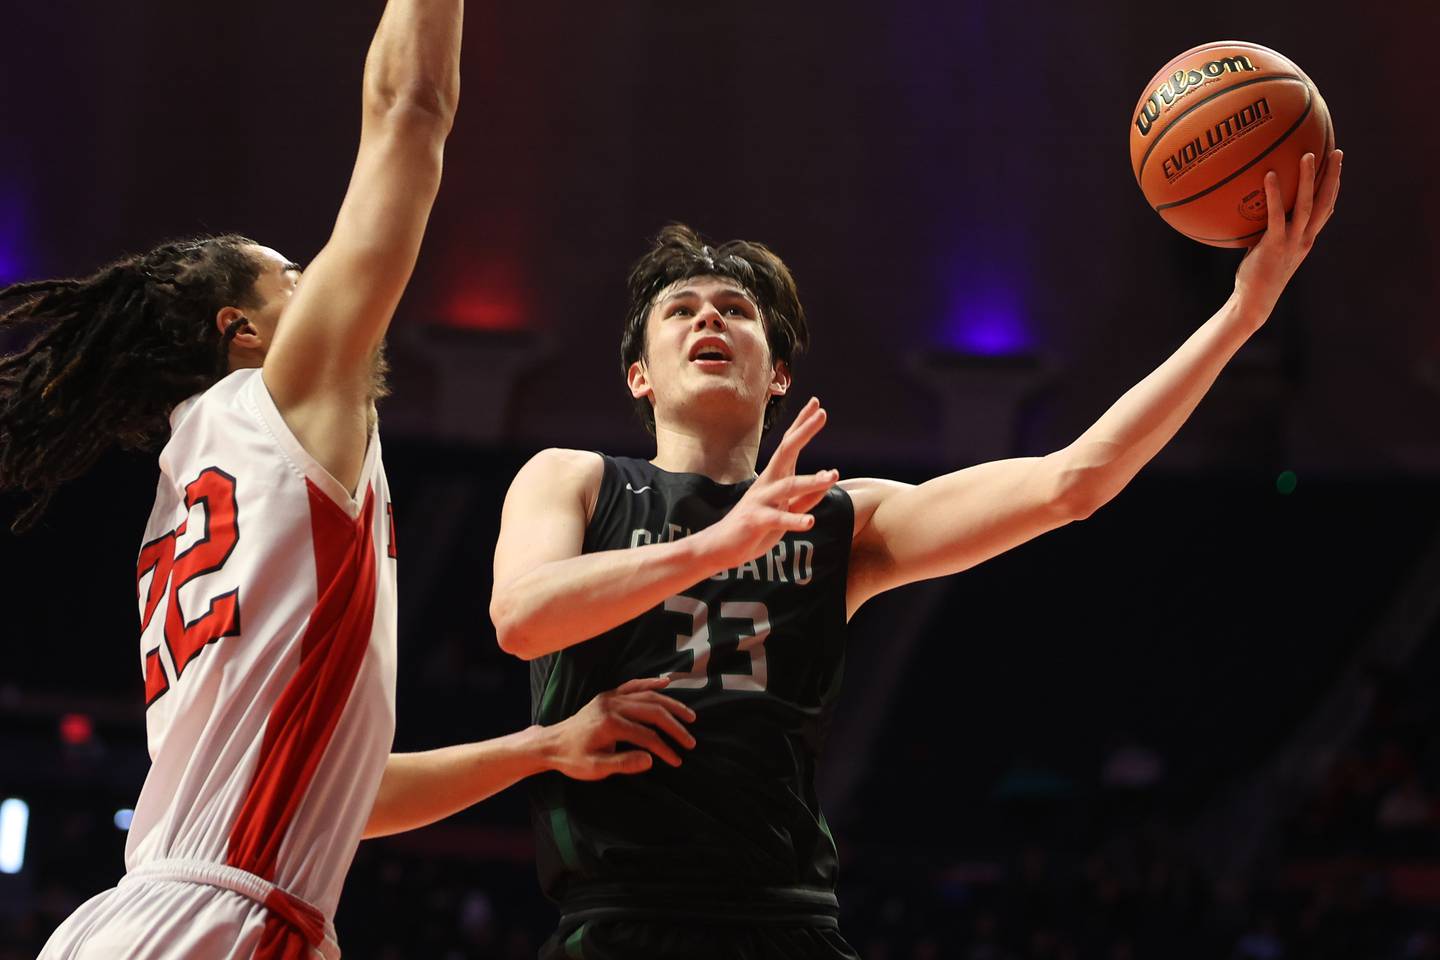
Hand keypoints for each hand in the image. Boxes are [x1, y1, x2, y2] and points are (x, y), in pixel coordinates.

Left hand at [544, 677, 696, 779]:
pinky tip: (665, 683)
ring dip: (670, 705)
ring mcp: (610, 697)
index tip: (677, 760)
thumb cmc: (573, 758)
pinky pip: (633, 685)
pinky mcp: (608, 695)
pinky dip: (650, 683)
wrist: (552, 743)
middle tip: (691, 740)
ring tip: (689, 716)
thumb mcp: (596, 768)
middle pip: (652, 711)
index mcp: (609, 724)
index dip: (664, 748)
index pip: (646, 736)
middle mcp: (612, 705)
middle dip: (674, 726)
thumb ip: (623, 763)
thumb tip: (651, 760)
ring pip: (647, 696)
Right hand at [696, 397, 837, 570]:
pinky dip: (794, 520)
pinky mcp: (756, 521)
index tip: (817, 405)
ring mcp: (761, 501)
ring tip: (832, 476)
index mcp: (774, 479)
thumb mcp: (785, 511)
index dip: (803, 426)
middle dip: (804, 432)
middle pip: (787, 452)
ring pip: (788, 486)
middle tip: (821, 413)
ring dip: (811, 481)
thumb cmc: (755, 528)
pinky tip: (810, 522)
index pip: (790, 446)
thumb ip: (807, 498)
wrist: (721, 547)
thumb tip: (828, 479)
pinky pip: (777, 519)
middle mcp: (767, 484)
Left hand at [1234, 148, 1342, 322]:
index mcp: (1306, 239)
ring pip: (1306, 205)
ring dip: (1309, 179)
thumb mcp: (1268, 251)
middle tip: (1338, 151)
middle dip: (1333, 176)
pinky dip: (1274, 194)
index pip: (1326, 209)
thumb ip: (1271, 233)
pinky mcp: (1274, 245)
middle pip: (1325, 202)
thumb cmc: (1257, 277)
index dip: (1334, 187)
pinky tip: (1269, 175)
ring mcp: (1291, 242)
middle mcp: (1304, 239)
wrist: (1254, 302)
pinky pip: (1275, 216)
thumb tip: (1259, 214)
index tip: (1338, 166)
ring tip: (1309, 155)